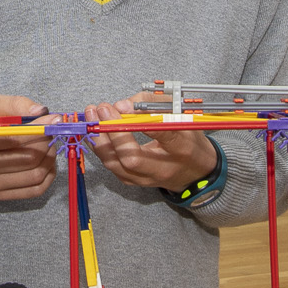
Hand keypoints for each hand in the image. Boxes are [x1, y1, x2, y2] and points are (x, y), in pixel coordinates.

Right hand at [0, 95, 56, 200]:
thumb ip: (14, 104)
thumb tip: (42, 111)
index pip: (17, 138)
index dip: (41, 128)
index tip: (55, 119)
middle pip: (30, 158)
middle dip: (47, 142)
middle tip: (50, 130)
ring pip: (36, 175)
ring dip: (50, 158)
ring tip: (48, 144)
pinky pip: (34, 190)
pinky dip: (48, 175)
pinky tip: (46, 161)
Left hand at [85, 99, 218, 191]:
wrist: (196, 173)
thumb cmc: (189, 140)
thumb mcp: (182, 116)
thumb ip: (154, 106)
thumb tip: (122, 105)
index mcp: (182, 148)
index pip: (164, 136)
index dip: (143, 121)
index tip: (125, 107)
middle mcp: (163, 168)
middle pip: (132, 157)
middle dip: (112, 132)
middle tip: (102, 108)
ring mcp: (147, 179)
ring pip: (116, 165)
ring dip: (100, 139)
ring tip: (92, 115)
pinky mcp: (134, 182)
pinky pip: (112, 167)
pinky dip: (101, 148)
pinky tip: (94, 131)